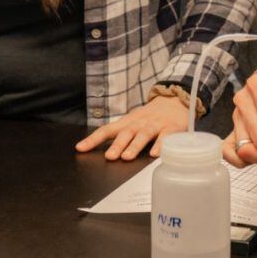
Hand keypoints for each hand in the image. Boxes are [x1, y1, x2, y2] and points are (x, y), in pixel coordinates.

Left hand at [74, 96, 189, 159]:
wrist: (175, 101)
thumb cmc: (150, 117)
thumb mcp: (134, 122)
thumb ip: (120, 136)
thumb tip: (103, 152)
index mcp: (128, 122)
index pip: (108, 129)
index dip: (94, 139)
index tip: (81, 148)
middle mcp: (140, 122)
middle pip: (127, 132)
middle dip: (117, 144)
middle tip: (109, 157)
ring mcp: (156, 124)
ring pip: (144, 134)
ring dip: (135, 145)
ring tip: (127, 157)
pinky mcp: (171, 127)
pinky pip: (165, 136)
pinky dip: (160, 145)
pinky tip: (154, 154)